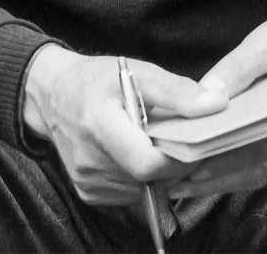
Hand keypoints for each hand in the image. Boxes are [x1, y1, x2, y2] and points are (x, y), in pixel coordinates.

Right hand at [22, 46, 227, 205]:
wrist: (50, 95)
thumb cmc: (94, 80)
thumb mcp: (136, 72)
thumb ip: (176, 91)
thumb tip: (216, 104)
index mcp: (99, 124)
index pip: (148, 163)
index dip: (177, 159)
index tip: (191, 143)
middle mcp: (89, 160)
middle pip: (148, 179)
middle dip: (172, 164)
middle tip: (179, 141)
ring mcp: (87, 181)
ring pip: (142, 190)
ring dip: (157, 173)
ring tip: (155, 143)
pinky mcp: (88, 193)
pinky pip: (128, 194)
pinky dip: (140, 179)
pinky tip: (136, 154)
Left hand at [163, 3, 266, 198]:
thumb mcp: (266, 41)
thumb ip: (238, 67)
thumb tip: (206, 95)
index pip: (259, 140)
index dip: (223, 155)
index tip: (188, 161)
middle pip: (256, 163)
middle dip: (214, 175)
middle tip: (175, 181)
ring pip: (257, 172)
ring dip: (220, 181)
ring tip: (182, 184)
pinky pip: (262, 167)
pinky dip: (233, 174)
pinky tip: (205, 176)